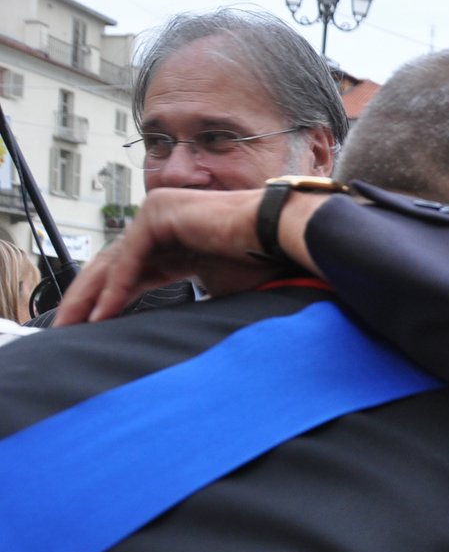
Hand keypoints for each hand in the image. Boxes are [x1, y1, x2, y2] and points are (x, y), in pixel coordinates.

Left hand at [53, 188, 326, 325]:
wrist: (281, 237)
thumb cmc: (261, 263)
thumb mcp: (214, 290)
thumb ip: (185, 303)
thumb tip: (173, 339)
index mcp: (173, 241)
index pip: (128, 271)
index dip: (106, 300)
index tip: (90, 328)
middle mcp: (160, 222)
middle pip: (111, 265)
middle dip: (86, 299)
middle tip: (64, 330)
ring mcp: (157, 213)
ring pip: (113, 261)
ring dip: (91, 297)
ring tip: (74, 327)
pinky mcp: (159, 214)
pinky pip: (130, 258)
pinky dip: (116, 289)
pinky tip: (103, 315)